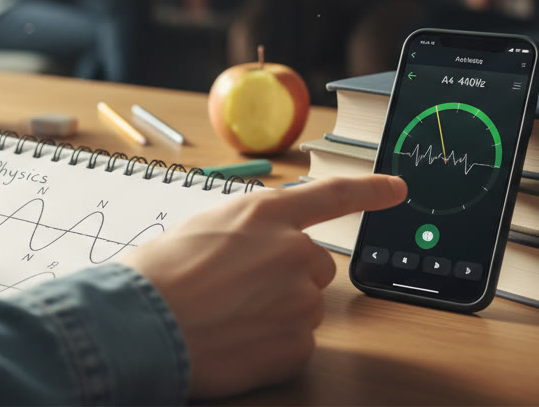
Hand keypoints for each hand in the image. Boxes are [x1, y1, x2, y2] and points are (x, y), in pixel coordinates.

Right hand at [120, 175, 406, 399]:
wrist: (140, 324)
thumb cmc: (156, 275)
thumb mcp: (200, 230)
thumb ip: (244, 234)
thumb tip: (253, 254)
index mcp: (264, 213)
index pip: (332, 196)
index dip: (369, 191)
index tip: (397, 189)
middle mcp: (292, 251)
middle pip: (317, 268)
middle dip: (288, 281)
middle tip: (239, 293)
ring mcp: (299, 299)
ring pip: (303, 309)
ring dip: (274, 316)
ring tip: (226, 318)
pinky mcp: (297, 345)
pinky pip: (296, 346)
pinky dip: (269, 349)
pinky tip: (234, 343)